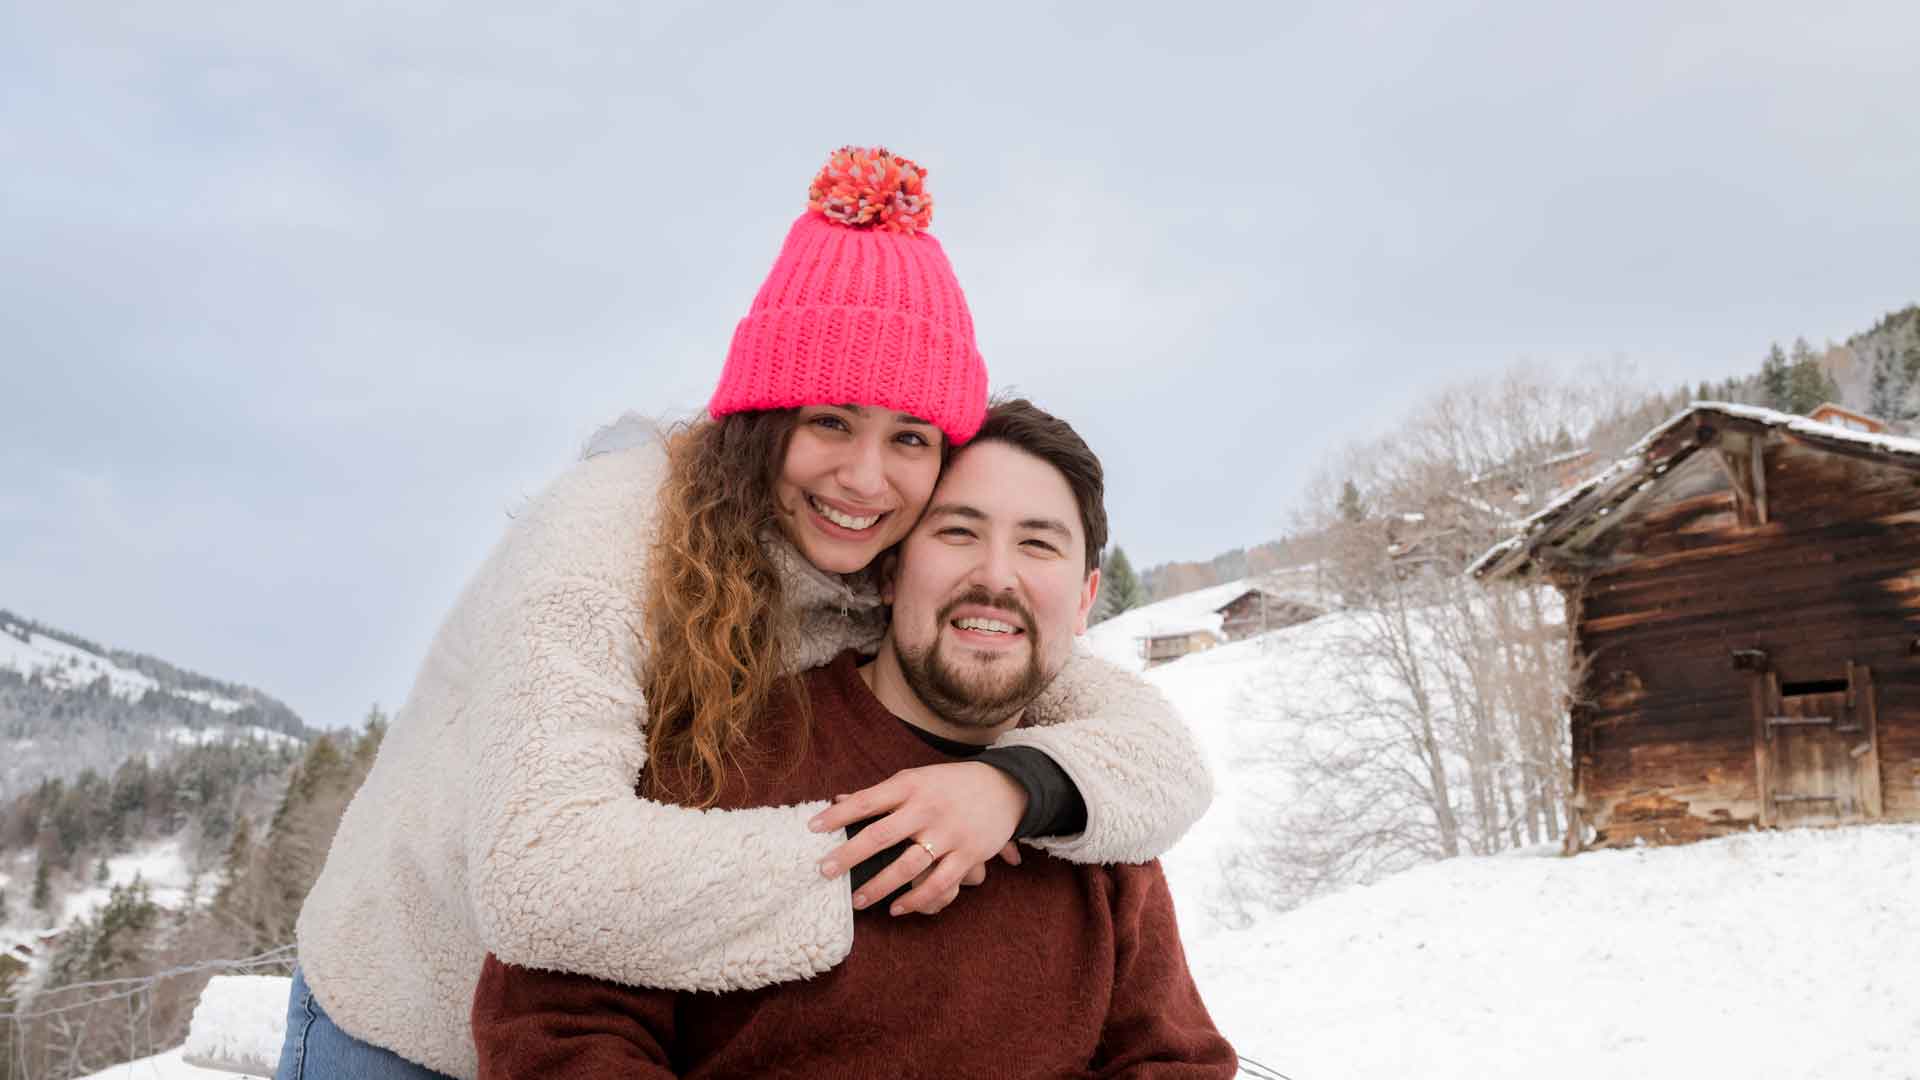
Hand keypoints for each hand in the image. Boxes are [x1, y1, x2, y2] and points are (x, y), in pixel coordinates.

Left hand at [809, 762, 1027, 915]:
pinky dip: (915, 900)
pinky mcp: (967, 854)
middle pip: (879, 835)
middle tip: (823, 871)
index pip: (866, 801)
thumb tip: (838, 801)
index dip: (837, 816)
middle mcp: (927, 809)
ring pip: (907, 866)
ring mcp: (948, 833)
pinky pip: (938, 884)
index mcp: (910, 785)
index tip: (812, 828)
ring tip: (857, 900)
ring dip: (879, 886)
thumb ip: (880, 793)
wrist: (1005, 786)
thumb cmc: (949, 784)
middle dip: (848, 856)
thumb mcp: (916, 779)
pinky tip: (897, 908)